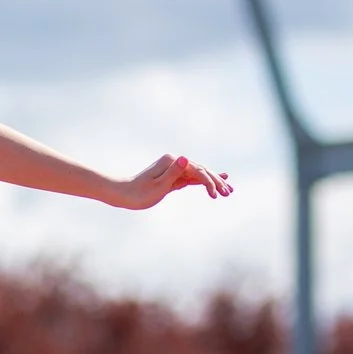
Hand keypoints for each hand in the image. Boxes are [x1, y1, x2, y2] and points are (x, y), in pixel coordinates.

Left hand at [117, 153, 231, 209]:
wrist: (123, 194)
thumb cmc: (138, 193)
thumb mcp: (157, 185)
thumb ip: (173, 172)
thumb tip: (185, 158)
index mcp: (173, 162)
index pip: (197, 171)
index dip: (209, 182)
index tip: (217, 195)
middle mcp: (175, 162)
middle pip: (201, 170)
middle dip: (216, 181)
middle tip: (230, 192)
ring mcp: (174, 168)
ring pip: (198, 174)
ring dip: (213, 182)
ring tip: (228, 190)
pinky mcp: (172, 177)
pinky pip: (191, 178)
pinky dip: (202, 182)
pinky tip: (213, 185)